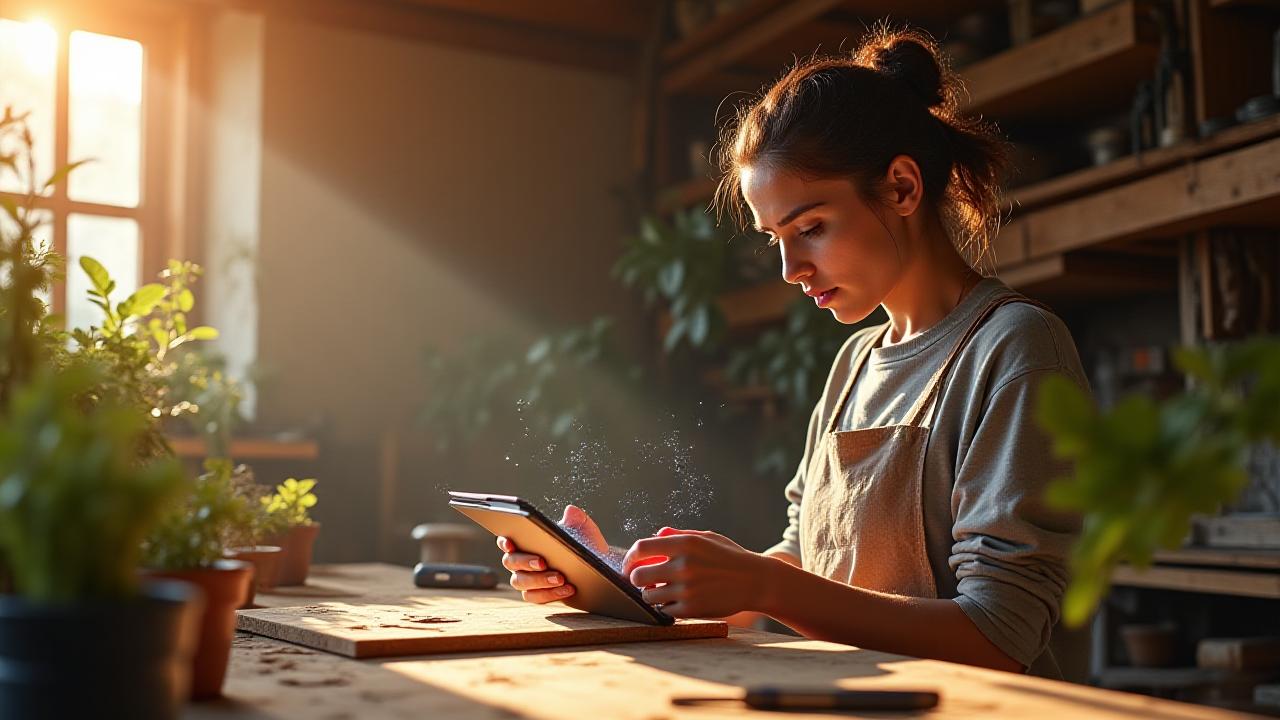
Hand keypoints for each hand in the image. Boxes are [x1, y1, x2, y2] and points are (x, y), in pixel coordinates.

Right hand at [497, 504, 607, 603]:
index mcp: (526, 542)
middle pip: (512, 562)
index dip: (504, 542)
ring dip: (540, 580)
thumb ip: (577, 520)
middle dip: (526, 562)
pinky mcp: (537, 595)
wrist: (596, 571)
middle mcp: (521, 562)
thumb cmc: (584, 549)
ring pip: (521, 582)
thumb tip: (570, 511)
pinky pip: (536, 597)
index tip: (511, 543)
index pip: (507, 541)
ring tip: (560, 578)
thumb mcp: (584, 532)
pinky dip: (551, 594)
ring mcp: (527, 580)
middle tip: (542, 562)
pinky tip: (567, 589)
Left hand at [622, 527, 770, 617]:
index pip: (641, 548)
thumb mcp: (707, 538)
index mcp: (685, 544)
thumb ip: (679, 535)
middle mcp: (683, 565)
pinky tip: (678, 601)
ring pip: (648, 596)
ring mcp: (686, 589)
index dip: (630, 558)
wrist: (755, 581)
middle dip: (637, 579)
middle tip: (643, 581)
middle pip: (638, 575)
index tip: (630, 565)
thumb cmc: (729, 557)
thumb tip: (656, 534)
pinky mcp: (691, 609)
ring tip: (662, 591)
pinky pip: (664, 610)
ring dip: (651, 594)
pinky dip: (666, 607)